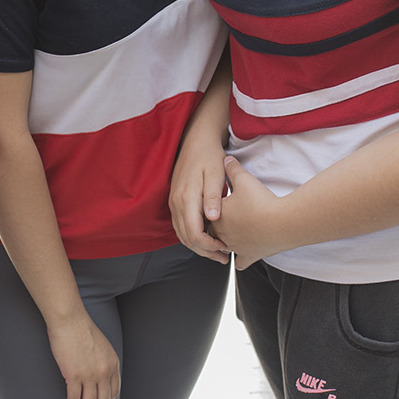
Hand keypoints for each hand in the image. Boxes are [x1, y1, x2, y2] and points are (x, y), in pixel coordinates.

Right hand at [48, 311, 119, 398]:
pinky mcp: (74, 375)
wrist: (70, 320)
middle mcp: (104, 372)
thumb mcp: (102, 347)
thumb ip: (104, 362)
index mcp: (112, 364)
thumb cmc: (81, 330)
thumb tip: (98, 376)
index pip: (114, 392)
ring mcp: (90, 375)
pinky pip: (74, 398)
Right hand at [169, 141, 231, 263]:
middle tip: (223, 256)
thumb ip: (214, 197)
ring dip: (198, 246)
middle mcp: (176, 203)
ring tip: (217, 251)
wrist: (196, 142)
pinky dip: (192, 236)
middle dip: (205, 251)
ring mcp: (174, 203)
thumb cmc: (209, 157)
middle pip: (186, 238)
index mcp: (187, 198)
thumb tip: (213, 219)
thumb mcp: (216, 175)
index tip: (224, 248)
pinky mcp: (175, 201)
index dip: (209, 246)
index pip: (194, 233)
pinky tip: (206, 237)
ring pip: (182, 234)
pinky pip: (180, 226)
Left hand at [211, 155, 290, 270]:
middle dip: (214, 225)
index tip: (214, 203)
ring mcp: (235, 247)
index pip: (204, 214)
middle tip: (220, 217)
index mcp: (217, 217)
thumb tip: (226, 159)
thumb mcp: (244, 179)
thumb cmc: (261, 202)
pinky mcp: (250, 256)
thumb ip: (232, 168)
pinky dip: (239, 260)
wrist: (282, 223)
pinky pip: (240, 262)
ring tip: (229, 234)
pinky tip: (240, 256)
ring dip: (223, 242)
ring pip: (222, 247)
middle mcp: (222, 235)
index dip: (209, 208)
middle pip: (212, 231)